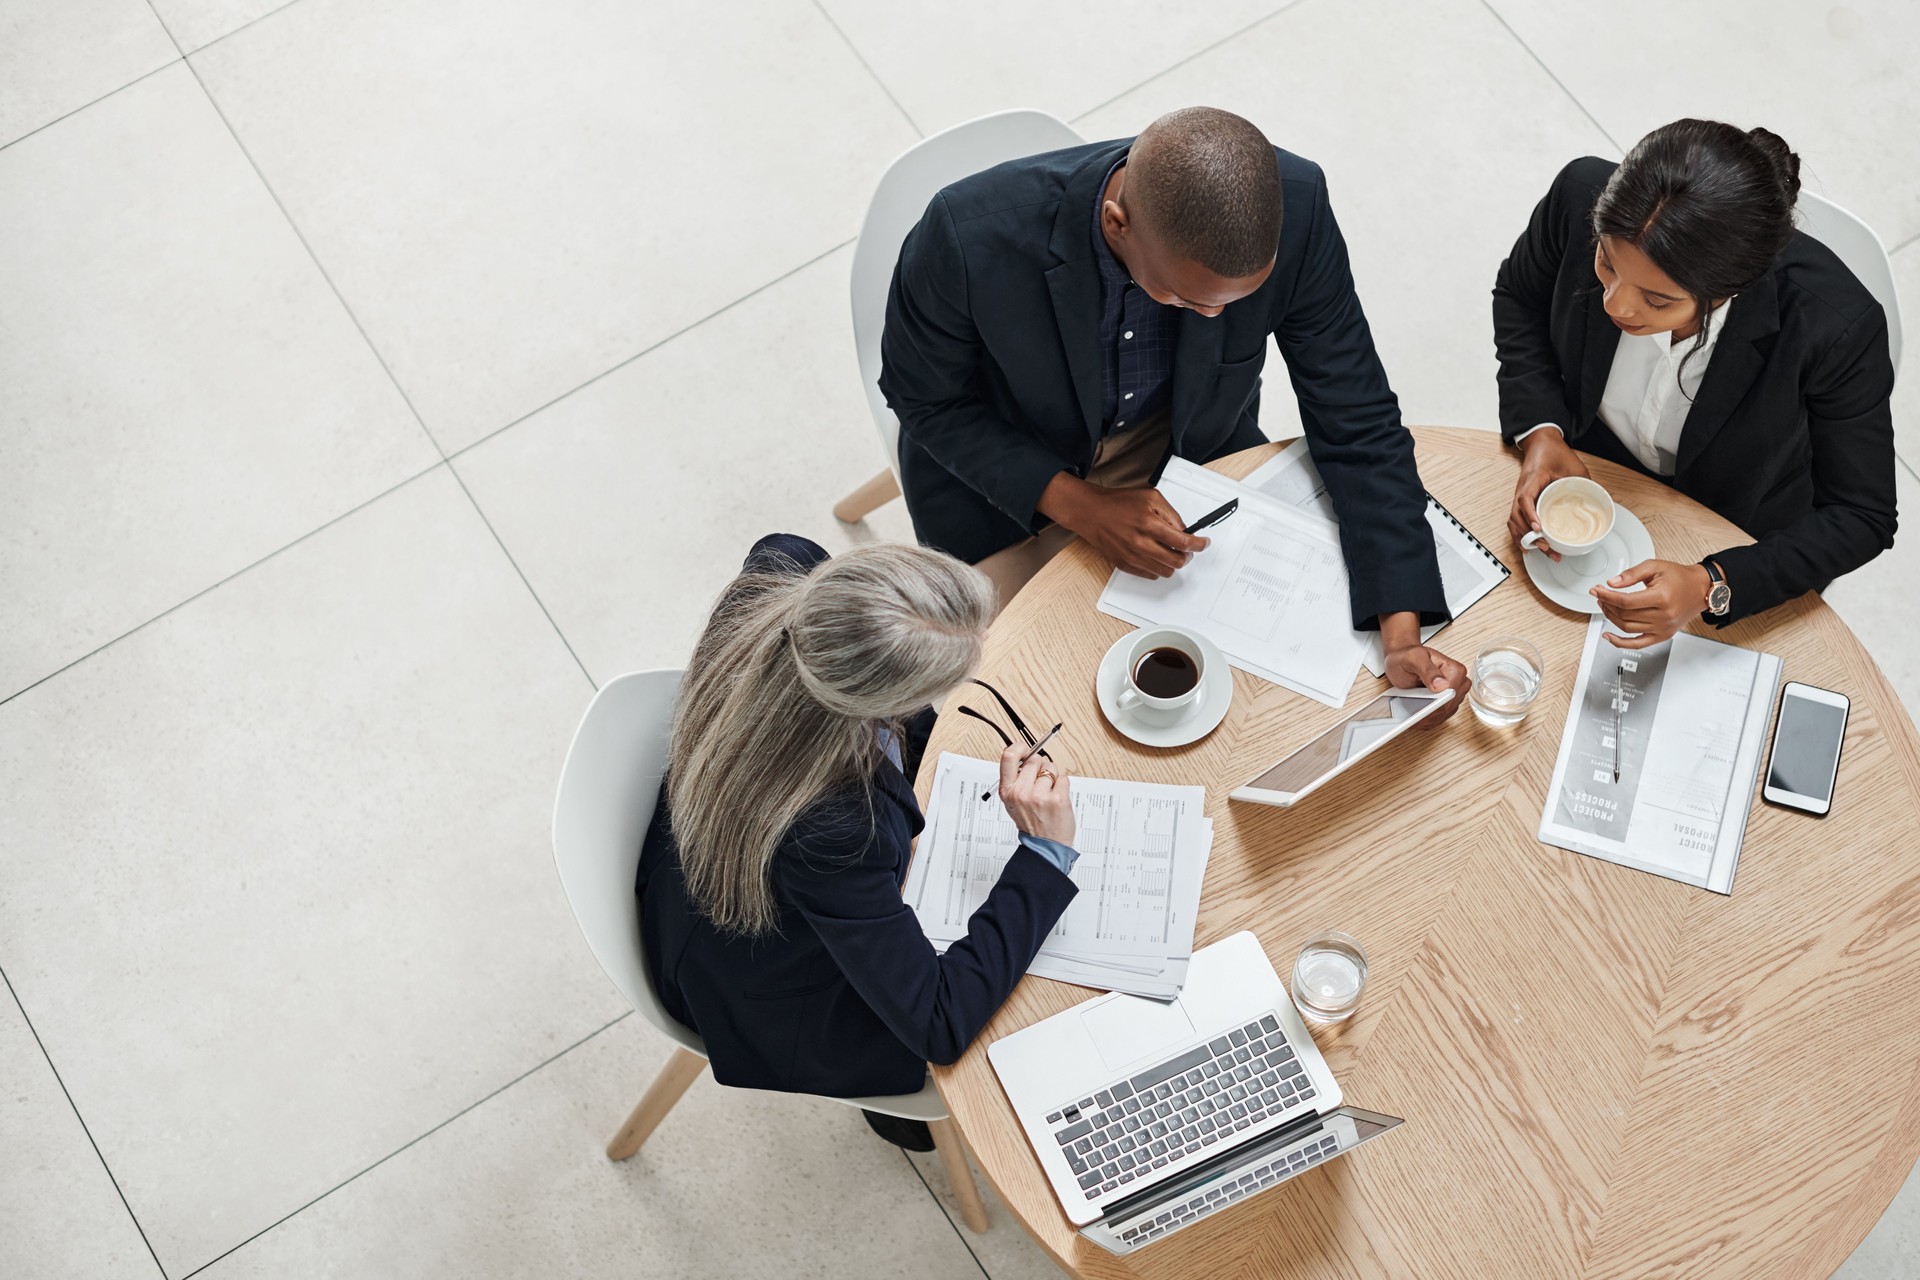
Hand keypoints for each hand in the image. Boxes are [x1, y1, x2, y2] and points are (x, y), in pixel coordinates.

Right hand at [997, 740, 1074, 844]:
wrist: (1045, 845)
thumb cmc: (1031, 823)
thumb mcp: (1013, 802)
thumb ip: (1016, 780)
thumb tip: (1024, 755)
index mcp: (1007, 791)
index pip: (1009, 756)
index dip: (1019, 747)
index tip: (1026, 749)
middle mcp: (1021, 793)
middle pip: (1035, 759)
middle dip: (1041, 765)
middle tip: (1041, 780)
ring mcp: (1039, 796)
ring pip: (1051, 768)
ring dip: (1053, 777)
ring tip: (1049, 793)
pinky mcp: (1057, 800)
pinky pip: (1063, 778)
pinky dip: (1063, 786)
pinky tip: (1057, 798)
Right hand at [1039, 475, 1208, 578]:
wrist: (1091, 512)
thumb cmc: (1118, 503)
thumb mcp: (1150, 497)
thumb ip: (1171, 513)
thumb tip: (1184, 530)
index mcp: (1149, 524)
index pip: (1184, 542)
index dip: (1199, 545)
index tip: (1204, 544)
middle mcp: (1141, 543)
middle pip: (1177, 561)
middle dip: (1188, 556)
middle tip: (1187, 548)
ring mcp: (1132, 557)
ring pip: (1166, 571)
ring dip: (1173, 563)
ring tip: (1170, 552)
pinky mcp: (1124, 565)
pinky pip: (1151, 575)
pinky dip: (1158, 568)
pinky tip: (1155, 556)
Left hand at [1380, 615, 1468, 725]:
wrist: (1402, 659)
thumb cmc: (1407, 657)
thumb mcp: (1413, 658)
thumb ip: (1427, 669)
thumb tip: (1441, 685)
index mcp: (1455, 670)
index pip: (1449, 696)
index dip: (1434, 707)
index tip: (1419, 713)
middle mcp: (1459, 682)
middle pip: (1447, 707)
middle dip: (1430, 714)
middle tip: (1412, 719)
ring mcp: (1454, 694)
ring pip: (1444, 714)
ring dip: (1429, 719)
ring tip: (1412, 720)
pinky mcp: (1448, 702)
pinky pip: (1440, 716)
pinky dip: (1428, 720)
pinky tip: (1416, 720)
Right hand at [1508, 428, 1589, 561]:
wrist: (1542, 443)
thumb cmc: (1554, 452)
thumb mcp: (1574, 466)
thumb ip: (1584, 483)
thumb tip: (1597, 501)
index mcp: (1533, 479)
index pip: (1525, 499)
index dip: (1530, 516)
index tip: (1539, 529)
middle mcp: (1522, 490)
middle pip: (1517, 517)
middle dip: (1529, 535)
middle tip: (1546, 547)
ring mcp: (1519, 496)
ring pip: (1514, 522)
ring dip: (1525, 539)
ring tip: (1541, 550)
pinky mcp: (1521, 501)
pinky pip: (1515, 521)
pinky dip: (1519, 535)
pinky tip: (1527, 546)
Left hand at [1590, 560, 1710, 648]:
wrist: (1700, 589)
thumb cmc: (1679, 577)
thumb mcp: (1655, 567)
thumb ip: (1631, 574)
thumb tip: (1611, 583)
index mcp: (1661, 598)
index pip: (1626, 602)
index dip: (1607, 596)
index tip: (1596, 591)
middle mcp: (1663, 616)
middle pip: (1624, 615)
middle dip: (1607, 604)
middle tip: (1600, 595)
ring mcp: (1663, 628)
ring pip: (1627, 628)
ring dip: (1610, 617)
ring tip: (1605, 606)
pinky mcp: (1663, 636)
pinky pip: (1637, 644)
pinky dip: (1620, 643)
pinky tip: (1608, 636)